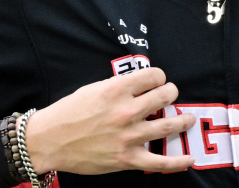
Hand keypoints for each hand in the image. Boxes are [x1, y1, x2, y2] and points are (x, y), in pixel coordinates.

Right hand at [24, 67, 195, 174]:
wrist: (49, 141)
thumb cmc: (69, 112)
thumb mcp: (94, 88)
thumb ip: (119, 86)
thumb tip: (140, 85)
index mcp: (118, 89)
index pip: (154, 75)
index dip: (159, 76)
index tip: (158, 80)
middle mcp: (127, 110)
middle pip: (165, 95)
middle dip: (171, 93)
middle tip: (170, 95)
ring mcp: (129, 136)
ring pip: (169, 124)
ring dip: (183, 120)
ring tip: (188, 119)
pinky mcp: (127, 158)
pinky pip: (160, 162)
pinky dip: (178, 162)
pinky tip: (189, 158)